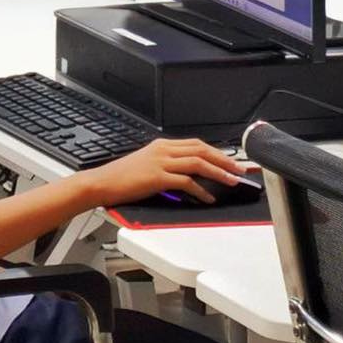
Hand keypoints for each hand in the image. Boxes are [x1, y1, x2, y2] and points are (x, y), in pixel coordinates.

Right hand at [84, 138, 244, 205]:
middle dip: (224, 160)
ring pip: (198, 163)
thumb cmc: (123, 177)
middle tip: (239, 170)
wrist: (102, 182)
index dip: (217, 152)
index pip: (196, 144)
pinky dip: (200, 190)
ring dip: (218, 172)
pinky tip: (208, 198)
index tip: (230, 161)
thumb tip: (189, 176)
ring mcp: (160, 162)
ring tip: (231, 181)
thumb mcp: (148, 164)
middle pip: (201, 150)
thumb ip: (168, 166)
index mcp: (162, 145)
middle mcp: (163, 150)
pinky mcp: (157, 177)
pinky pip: (186, 181)